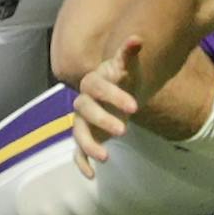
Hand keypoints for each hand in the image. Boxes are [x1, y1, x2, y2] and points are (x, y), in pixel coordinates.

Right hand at [70, 37, 142, 177]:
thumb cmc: (123, 78)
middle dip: (103, 120)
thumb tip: (137, 38)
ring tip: (106, 158)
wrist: (117, 92)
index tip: (135, 108)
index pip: (97, 88)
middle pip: (85, 110)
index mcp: (92, 82)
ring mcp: (81, 121)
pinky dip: (81, 163)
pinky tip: (91, 176)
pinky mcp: (84, 137)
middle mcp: (82, 101)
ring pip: (77, 132)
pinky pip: (76, 151)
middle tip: (125, 131)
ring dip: (89, 145)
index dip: (113, 96)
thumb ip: (129, 54)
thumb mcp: (128, 67)